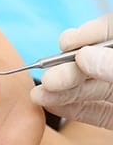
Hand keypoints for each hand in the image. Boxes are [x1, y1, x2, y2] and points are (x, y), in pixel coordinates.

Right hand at [30, 14, 112, 128]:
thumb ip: (112, 67)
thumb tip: (83, 56)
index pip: (110, 32)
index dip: (89, 34)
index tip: (68, 42)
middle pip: (94, 63)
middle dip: (67, 69)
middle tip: (49, 78)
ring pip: (89, 89)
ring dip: (61, 92)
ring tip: (39, 95)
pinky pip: (93, 112)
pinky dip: (72, 110)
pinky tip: (51, 105)